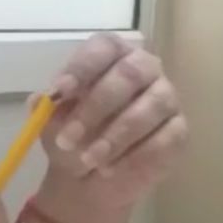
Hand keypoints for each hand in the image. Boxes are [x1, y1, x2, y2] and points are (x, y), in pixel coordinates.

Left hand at [34, 33, 187, 218]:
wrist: (88, 175)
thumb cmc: (71, 135)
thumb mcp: (50, 121)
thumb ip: (46, 107)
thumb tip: (44, 99)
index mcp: (109, 56)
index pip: (103, 47)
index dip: (82, 67)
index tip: (60, 92)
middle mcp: (143, 68)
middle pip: (128, 74)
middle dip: (95, 107)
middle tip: (69, 137)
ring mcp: (166, 98)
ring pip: (148, 108)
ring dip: (114, 137)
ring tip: (88, 159)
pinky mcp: (178, 131)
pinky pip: (163, 140)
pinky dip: (133, 158)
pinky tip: (110, 169)